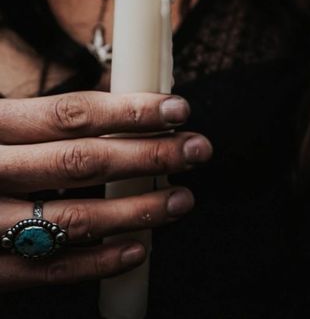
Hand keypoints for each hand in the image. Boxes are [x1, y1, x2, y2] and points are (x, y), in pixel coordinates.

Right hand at [0, 90, 211, 289]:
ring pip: (73, 221)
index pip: (71, 114)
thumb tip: (116, 109)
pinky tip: (137, 250)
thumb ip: (39, 121)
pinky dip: (97, 263)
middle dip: (149, 155)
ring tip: (181, 200)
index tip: (177, 108)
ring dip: (136, 211)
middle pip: (82, 163)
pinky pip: (48, 272)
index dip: (130, 111)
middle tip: (198, 149)